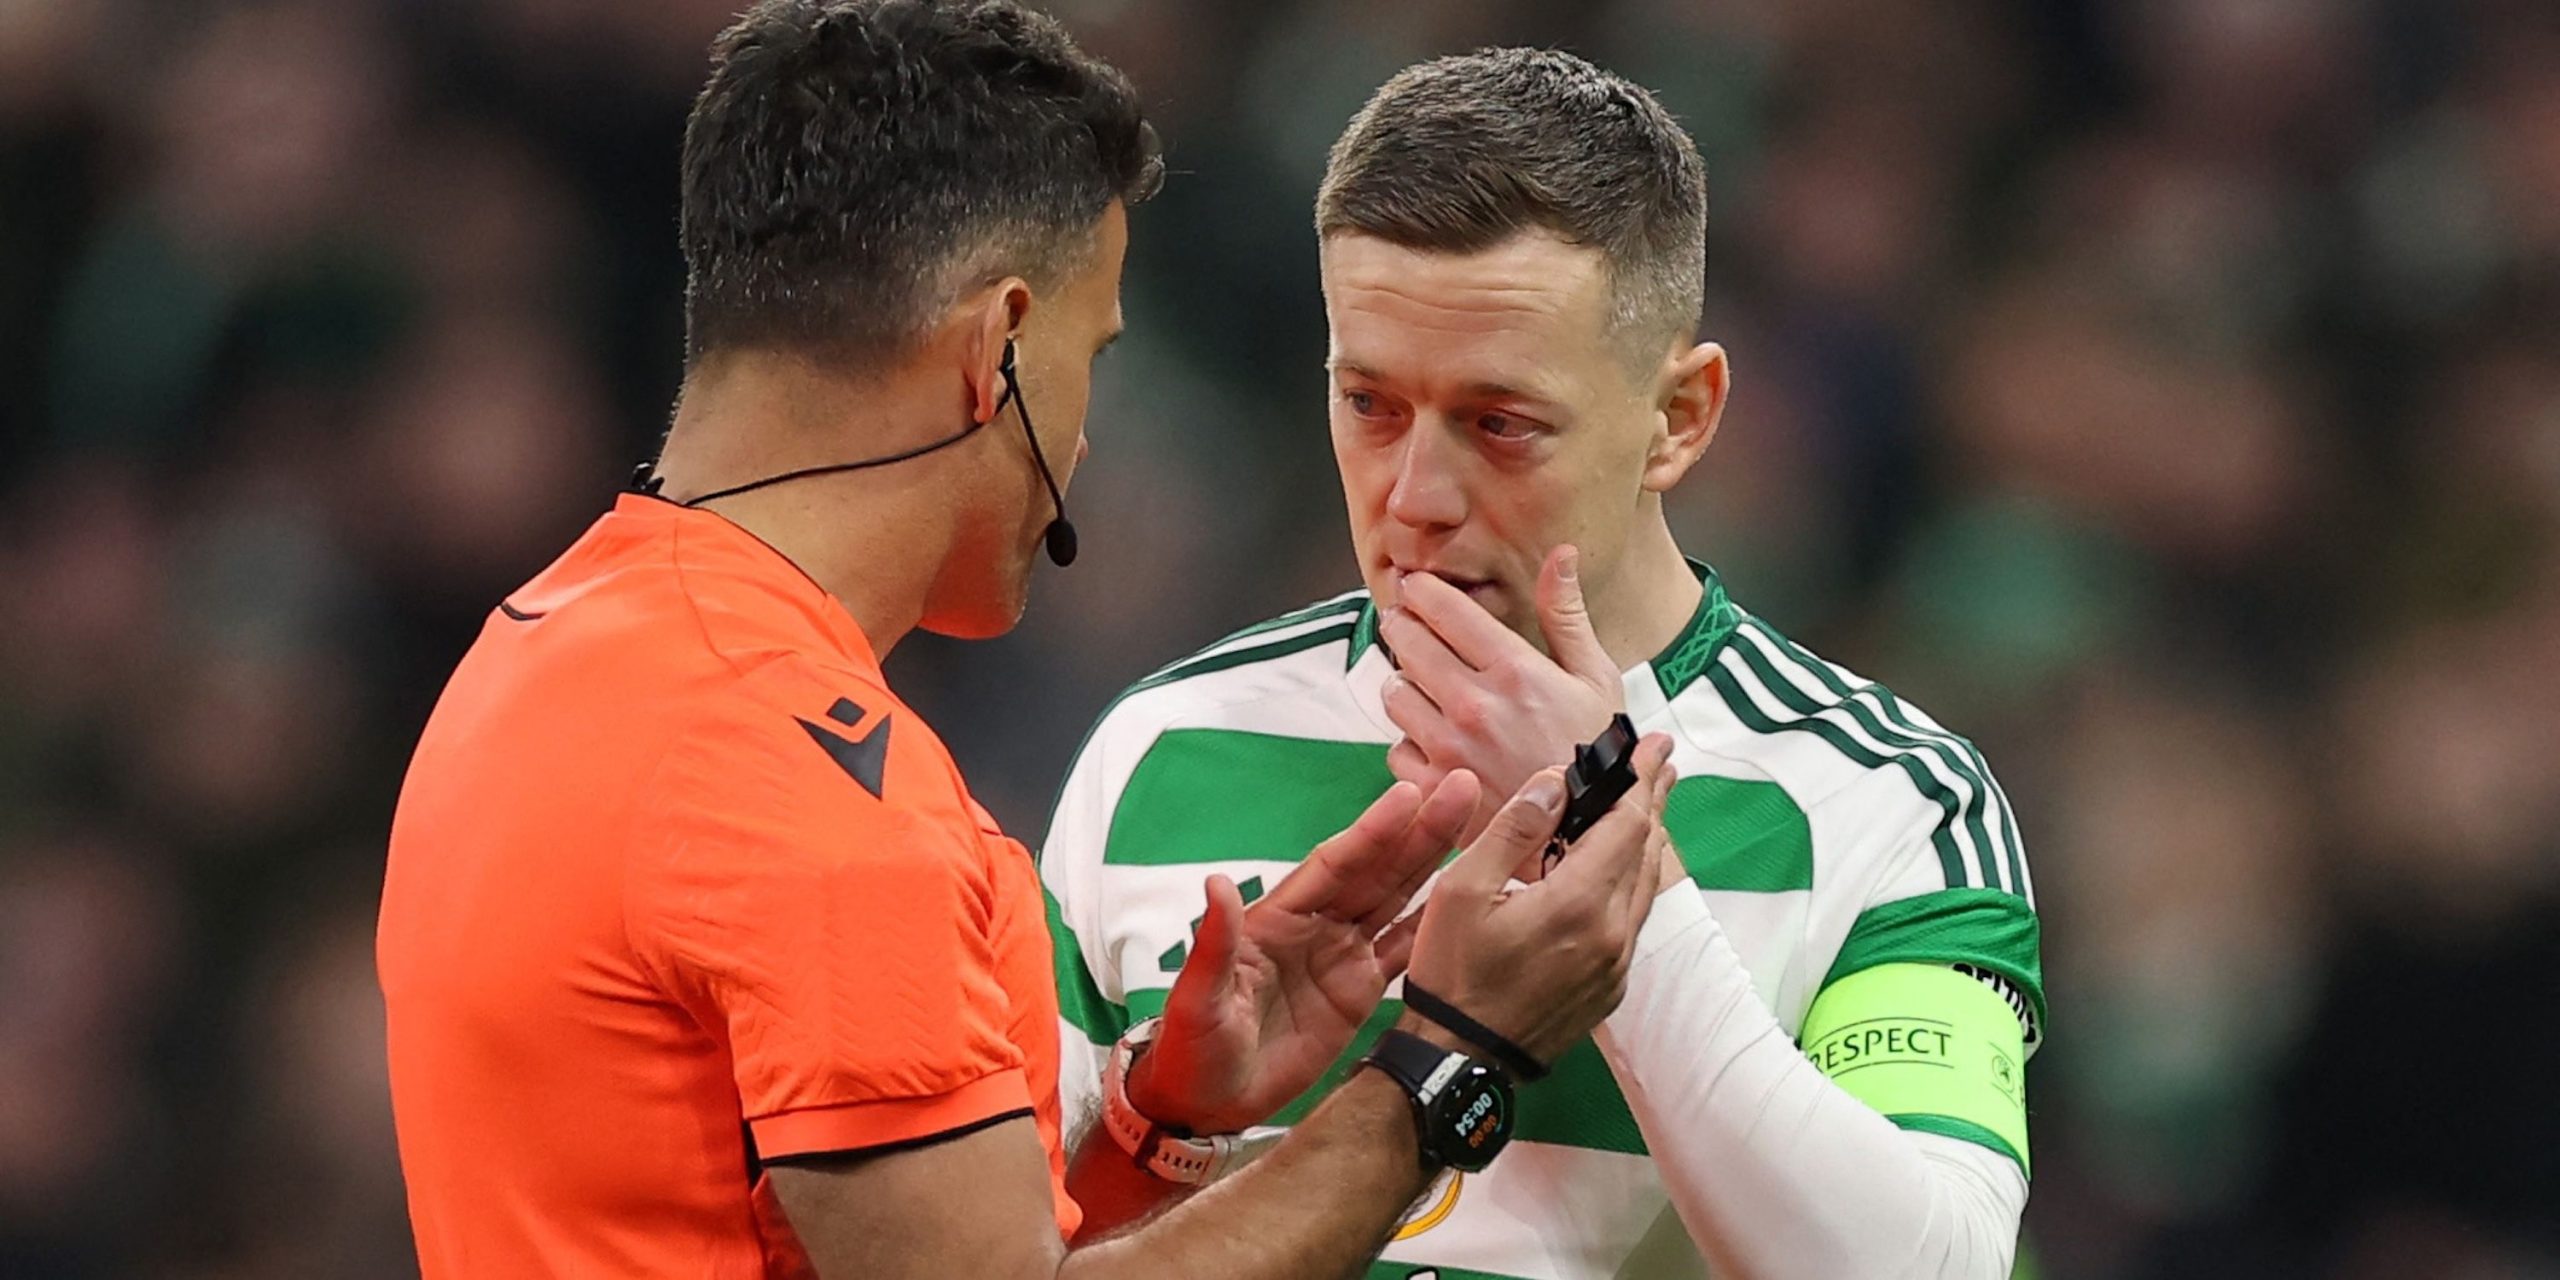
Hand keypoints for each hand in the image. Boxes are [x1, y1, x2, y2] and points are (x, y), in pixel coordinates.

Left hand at [1128, 771, 1481, 1134]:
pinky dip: (1434, 927)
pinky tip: (1467, 902)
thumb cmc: (1191, 1046)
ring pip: (1395, 900)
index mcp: (1278, 918)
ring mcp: (1340, 957)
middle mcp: (1315, 927)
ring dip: (1432, 863)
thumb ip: (1215, 944)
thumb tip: (1216, 885)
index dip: (1372, 832)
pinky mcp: (1358, 992)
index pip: (1334, 865)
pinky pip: (1402, 951)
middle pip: (1375, 871)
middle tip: (1461, 788)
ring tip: (1475, 824)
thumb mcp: (1198, 997)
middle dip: (1418, 831)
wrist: (1208, 1102)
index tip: (1408, 795)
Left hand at [1380, 545, 1621, 844]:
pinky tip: (1434, 743)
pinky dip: (1410, 744)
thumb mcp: (1597, 680)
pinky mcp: (1435, 790)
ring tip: (1425, 687)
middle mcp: (1475, 705)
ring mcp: (1450, 749)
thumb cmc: (1599, 755)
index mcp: (1514, 670)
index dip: (1421, 591)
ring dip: (1405, 685)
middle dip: (1402, 627)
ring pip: (1393, 694)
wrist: (1590, 836)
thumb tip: (1561, 554)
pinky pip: (1396, 750)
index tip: (1417, 587)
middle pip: (1406, 642)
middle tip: (1407, 626)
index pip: (1442, 608)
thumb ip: (1568, 615)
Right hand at [1401, 734, 1675, 1065]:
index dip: (1640, 781)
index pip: (1627, 825)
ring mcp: (1615, 964)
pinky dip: (1630, 881)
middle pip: (1645, 851)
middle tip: (1659, 762)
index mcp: (1578, 903)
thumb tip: (1556, 780)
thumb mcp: (1464, 889)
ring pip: (1643, 887)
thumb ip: (1514, 829)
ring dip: (1645, 840)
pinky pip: (1632, 920)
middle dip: (1652, 801)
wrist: (1462, 1058)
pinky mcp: (1610, 986)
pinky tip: (1618, 868)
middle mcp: (1611, 933)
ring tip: (1648, 805)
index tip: (1651, 746)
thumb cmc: (1452, 973)